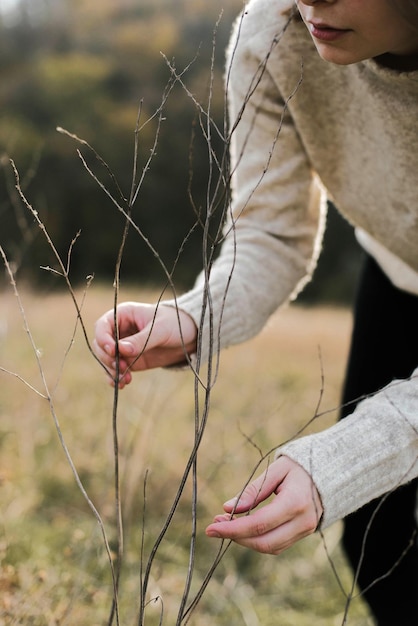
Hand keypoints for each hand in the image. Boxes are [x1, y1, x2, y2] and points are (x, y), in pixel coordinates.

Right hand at [93, 302, 196, 387]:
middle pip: (100, 345)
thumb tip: (121, 350)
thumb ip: (141, 340)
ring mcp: (123, 346)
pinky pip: (116, 369)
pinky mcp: (129, 360)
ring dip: (112, 370)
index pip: (102, 326)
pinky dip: (116, 377)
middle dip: (108, 358)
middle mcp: (119, 330)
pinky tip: (123, 384)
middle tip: (122, 367)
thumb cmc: (175, 324)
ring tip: (125, 379)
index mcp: (123, 314)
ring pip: (106, 359)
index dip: (103, 338)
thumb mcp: (160, 330)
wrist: (189, 337)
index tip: (113, 351)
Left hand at [205, 456, 322, 554]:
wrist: (330, 471)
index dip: (233, 529)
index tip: (211, 527)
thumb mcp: (276, 470)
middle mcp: (303, 522)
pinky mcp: (303, 534)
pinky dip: (257, 540)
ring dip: (245, 540)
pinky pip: (277, 544)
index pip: (259, 524)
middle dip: (236, 537)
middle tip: (214, 527)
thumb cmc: (300, 466)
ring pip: (270, 547)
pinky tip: (243, 528)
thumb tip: (227, 508)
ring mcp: (305, 530)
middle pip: (264, 542)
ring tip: (225, 526)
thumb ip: (253, 490)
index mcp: (295, 503)